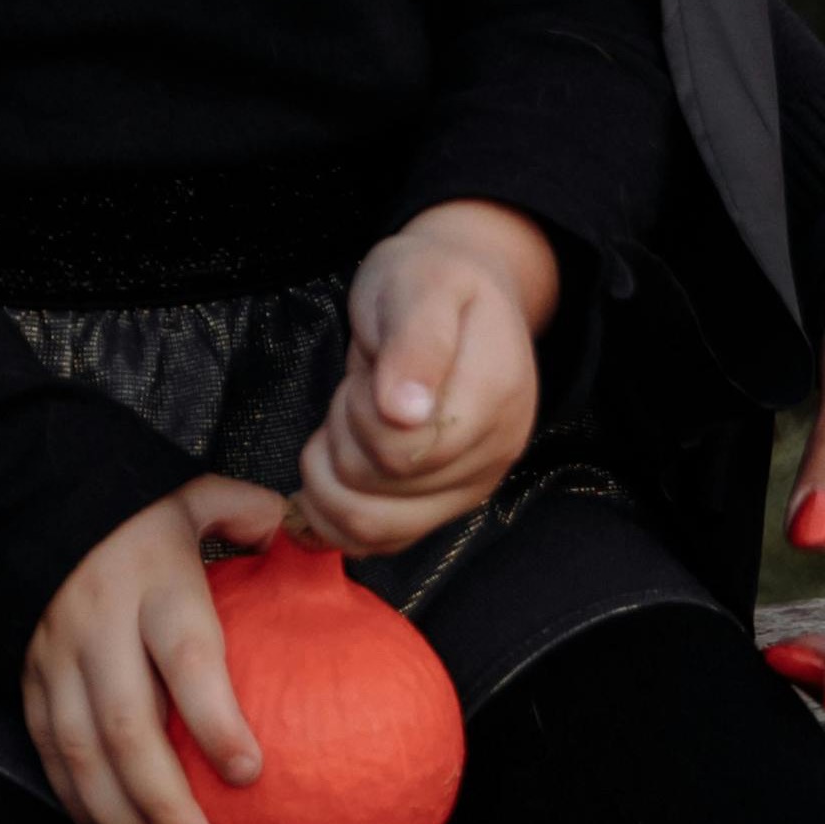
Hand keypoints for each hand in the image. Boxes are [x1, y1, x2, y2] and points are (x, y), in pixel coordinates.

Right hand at [23, 476, 293, 823]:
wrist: (34, 502)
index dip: (215, 718)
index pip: (186, 656)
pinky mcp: (29, 675)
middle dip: (163, 799)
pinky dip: (78, 800)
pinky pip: (47, 748)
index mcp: (151, 580)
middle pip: (126, 723)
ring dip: (121, 816)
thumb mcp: (193, 498)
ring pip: (80, 749)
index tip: (251, 773)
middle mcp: (98, 622)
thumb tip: (316, 543)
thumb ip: (253, 518)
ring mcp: (56, 653)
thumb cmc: (135, 514)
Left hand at [292, 200, 556, 552]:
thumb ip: (413, 342)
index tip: (368, 376)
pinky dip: (333, 512)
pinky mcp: (442, 508)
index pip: (404, 449)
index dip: (361, 415)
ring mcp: (471, 487)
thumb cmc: (429, 280)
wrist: (460, 293)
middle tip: (356, 391)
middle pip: (382, 487)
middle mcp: (494, 453)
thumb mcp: (417, 283)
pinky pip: (376, 542)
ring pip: (373, 527)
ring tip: (340, 426)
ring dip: (330, 477)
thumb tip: (404, 413)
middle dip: (343, 436)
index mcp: (494, 394)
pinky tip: (330, 464)